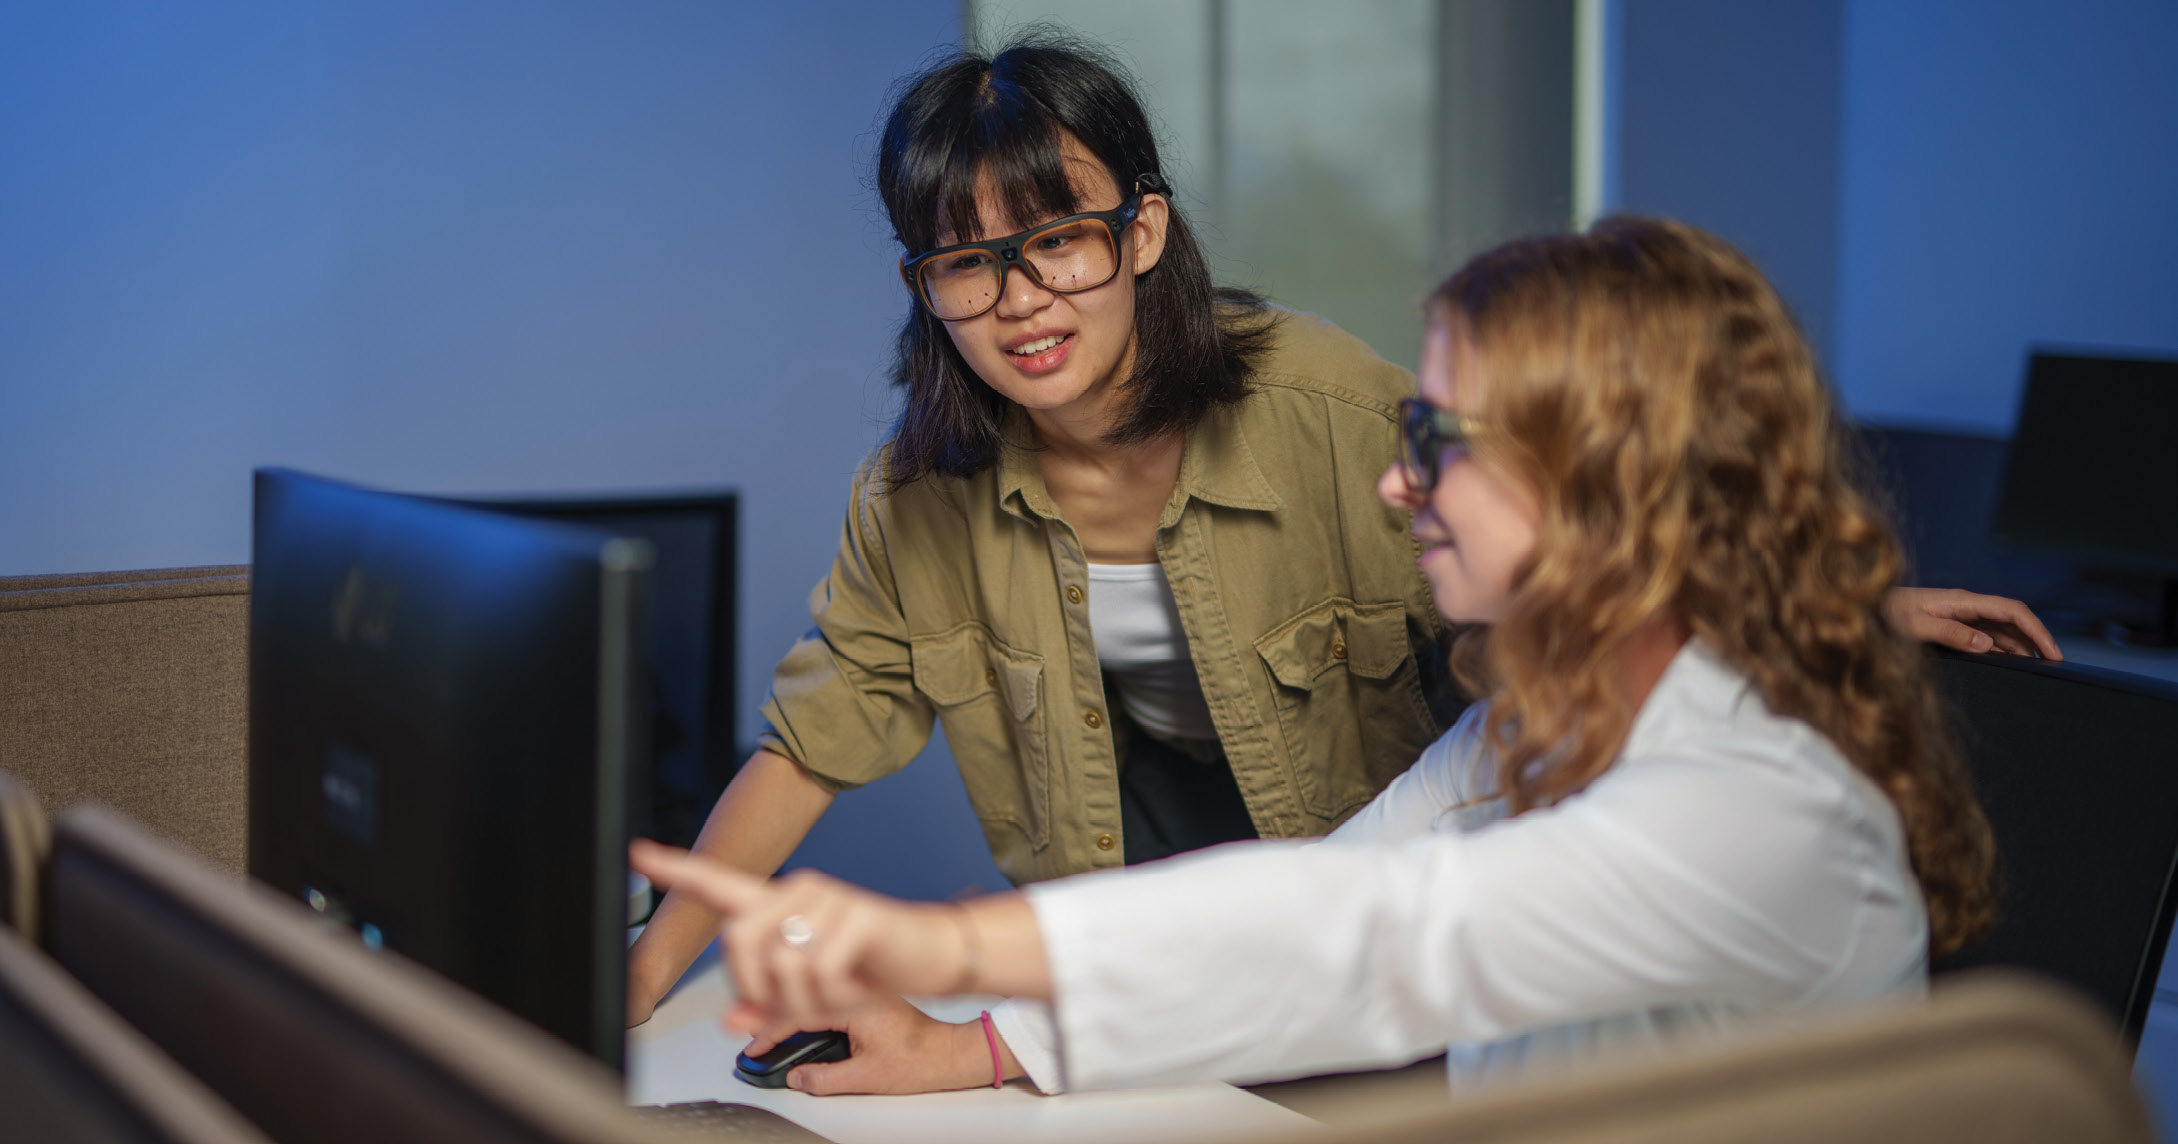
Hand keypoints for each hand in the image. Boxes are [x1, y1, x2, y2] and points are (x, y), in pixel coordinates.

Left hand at [629, 840, 969, 1031]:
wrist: (930, 958)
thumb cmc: (870, 969)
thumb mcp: (812, 997)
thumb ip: (768, 1005)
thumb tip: (731, 1018)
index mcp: (780, 907)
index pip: (718, 883)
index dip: (676, 871)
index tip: (638, 855)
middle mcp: (797, 892)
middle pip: (738, 942)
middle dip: (759, 989)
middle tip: (797, 1002)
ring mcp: (826, 897)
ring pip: (780, 965)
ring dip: (804, 1000)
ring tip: (836, 992)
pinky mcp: (855, 912)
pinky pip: (819, 971)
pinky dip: (834, 996)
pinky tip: (855, 984)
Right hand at [738, 996, 1018, 1094]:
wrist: (949, 1051)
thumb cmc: (919, 1059)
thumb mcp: (868, 1076)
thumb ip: (826, 1078)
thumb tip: (796, 1077)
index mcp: (855, 1003)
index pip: (798, 1009)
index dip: (768, 1029)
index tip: (752, 1044)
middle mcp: (855, 988)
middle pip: (800, 990)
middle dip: (767, 1005)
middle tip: (743, 1025)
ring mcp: (859, 989)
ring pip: (811, 988)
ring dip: (784, 1001)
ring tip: (758, 1021)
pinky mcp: (863, 994)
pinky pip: (824, 992)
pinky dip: (803, 1004)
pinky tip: (790, 1016)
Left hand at [1884, 587, 2061, 659]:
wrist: (1864, 607)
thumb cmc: (1884, 614)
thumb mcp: (1914, 627)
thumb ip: (1950, 634)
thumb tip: (1988, 645)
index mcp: (1962, 601)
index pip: (2012, 611)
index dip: (2037, 630)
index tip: (2054, 651)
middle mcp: (1966, 605)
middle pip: (2014, 619)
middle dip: (2037, 638)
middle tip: (2057, 663)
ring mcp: (1961, 614)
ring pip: (2003, 628)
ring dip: (2023, 644)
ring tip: (2040, 665)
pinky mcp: (1953, 624)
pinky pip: (1988, 634)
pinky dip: (2004, 647)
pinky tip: (2011, 661)